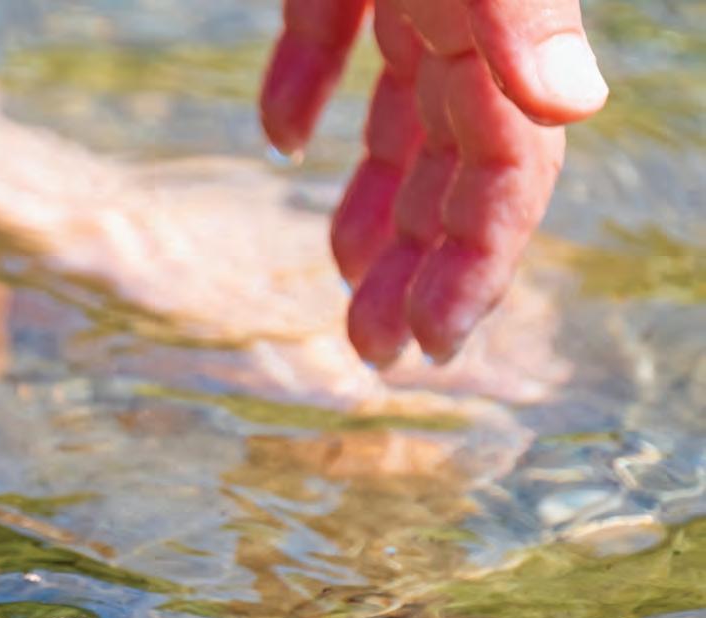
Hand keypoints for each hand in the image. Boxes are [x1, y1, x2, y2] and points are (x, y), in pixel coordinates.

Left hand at [261, 0, 606, 365]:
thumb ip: (517, 13)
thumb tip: (568, 106)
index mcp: (494, 21)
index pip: (505, 163)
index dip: (477, 260)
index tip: (433, 342)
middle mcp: (461, 13)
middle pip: (450, 160)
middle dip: (420, 261)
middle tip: (375, 348)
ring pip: (398, 112)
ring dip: (376, 196)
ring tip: (346, 274)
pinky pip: (327, 29)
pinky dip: (306, 86)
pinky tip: (284, 141)